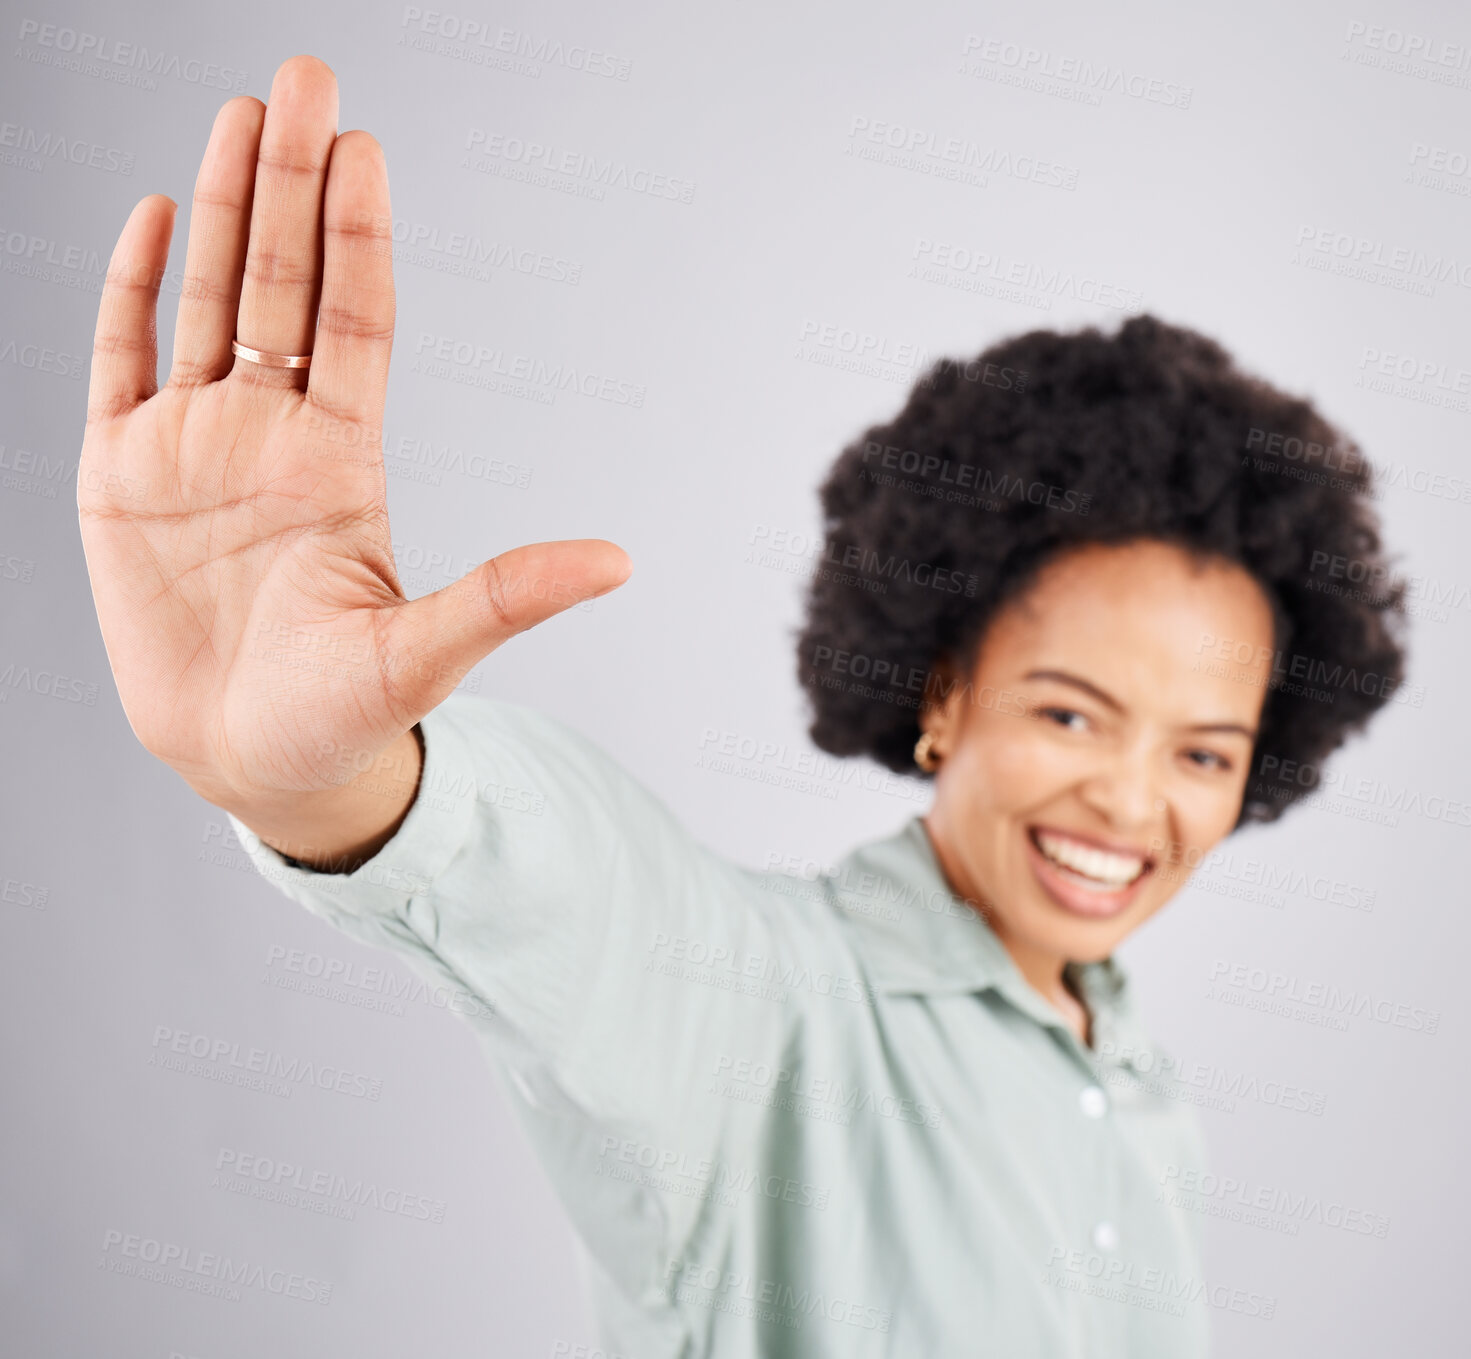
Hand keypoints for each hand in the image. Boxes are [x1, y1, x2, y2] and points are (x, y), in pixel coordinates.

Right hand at [77, 55, 630, 810]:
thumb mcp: (425, 654)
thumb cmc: (342, 718)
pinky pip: (119, 363)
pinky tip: (152, 216)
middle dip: (287, 183)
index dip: (357, 238)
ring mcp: (194, 449)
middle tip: (303, 79)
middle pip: (281, 284)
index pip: (353, 322)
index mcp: (341, 462)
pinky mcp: (118, 479)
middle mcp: (271, 436)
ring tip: (237, 115)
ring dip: (218, 209)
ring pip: (205, 301)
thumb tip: (623, 562)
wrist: (254, 763)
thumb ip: (507, 597)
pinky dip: (130, 292)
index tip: (365, 150)